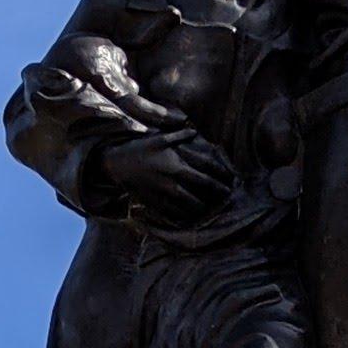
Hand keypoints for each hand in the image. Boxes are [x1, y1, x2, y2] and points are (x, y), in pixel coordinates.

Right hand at [113, 133, 234, 227]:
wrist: (116, 165)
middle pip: (203, 192)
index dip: (222, 177)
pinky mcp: (157, 205)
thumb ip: (179, 135)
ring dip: (204, 207)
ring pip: (192, 207)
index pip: (207, 174)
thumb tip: (194, 131)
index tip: (230, 179)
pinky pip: (176, 214)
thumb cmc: (139, 149)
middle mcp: (174, 183)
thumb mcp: (159, 138)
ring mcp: (166, 196)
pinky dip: (187, 215)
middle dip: (218, 194)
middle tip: (227, 195)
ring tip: (211, 205)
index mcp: (178, 165)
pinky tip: (192, 214)